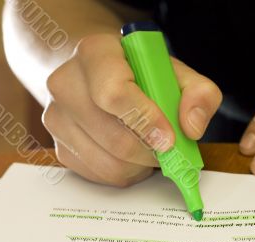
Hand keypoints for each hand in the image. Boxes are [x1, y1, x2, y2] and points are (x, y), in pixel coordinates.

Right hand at [43, 34, 221, 186]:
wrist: (96, 73)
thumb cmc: (135, 73)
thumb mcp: (174, 71)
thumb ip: (198, 93)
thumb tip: (192, 127)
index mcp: (95, 54)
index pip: (113, 94)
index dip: (146, 120)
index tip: (170, 137)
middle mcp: (66, 84)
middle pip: (114, 137)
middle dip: (151, 151)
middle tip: (168, 148)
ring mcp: (56, 118)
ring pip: (108, 163)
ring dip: (140, 165)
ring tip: (149, 148)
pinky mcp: (59, 146)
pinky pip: (99, 175)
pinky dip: (124, 172)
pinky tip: (131, 155)